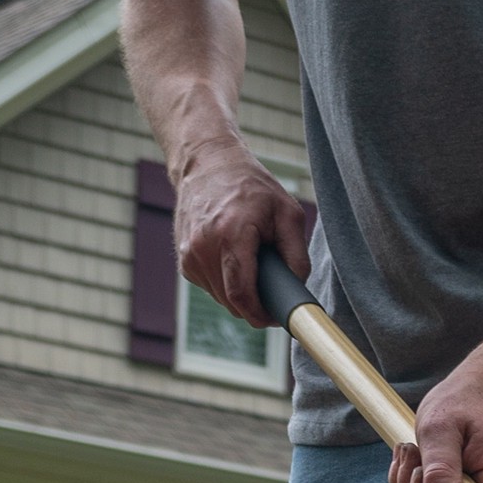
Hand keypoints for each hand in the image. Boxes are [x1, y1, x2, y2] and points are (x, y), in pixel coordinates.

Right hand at [173, 136, 308, 326]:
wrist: (208, 162)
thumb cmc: (252, 187)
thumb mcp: (288, 213)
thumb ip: (298, 255)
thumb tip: (298, 290)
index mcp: (230, 235)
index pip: (242, 295)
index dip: (261, 315)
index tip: (277, 319)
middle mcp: (202, 246)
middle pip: (232, 302)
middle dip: (255, 307)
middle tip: (274, 298)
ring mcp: (188, 253)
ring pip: (221, 298)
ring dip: (241, 296)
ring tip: (255, 272)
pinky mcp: (183, 258)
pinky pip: (211, 287)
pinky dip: (226, 285)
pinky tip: (235, 264)